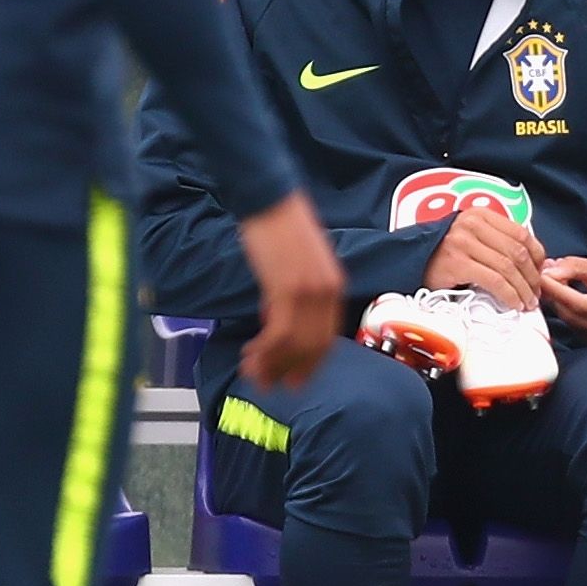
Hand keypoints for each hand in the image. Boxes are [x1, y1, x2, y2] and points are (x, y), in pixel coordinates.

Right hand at [237, 193, 344, 390]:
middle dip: (289, 371)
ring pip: (296, 345)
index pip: (327, 338)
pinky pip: (280, 333)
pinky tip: (251, 355)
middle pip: (314, 348)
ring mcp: (309, 292)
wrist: (268, 199)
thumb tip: (275, 317)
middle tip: (268, 385)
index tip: (293, 380)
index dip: (308, 363)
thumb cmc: (278, 227)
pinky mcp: (287, 289)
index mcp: (335, 286)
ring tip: (253, 374)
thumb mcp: (297, 266)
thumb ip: (294, 294)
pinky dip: (265, 350)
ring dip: (272, 365)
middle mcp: (328, 292)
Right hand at [424, 201, 545, 310]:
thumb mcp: (472, 238)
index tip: (540, 274)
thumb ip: (497, 242)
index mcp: (480, 215)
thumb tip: (533, 264)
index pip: (522, 233)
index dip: (537, 256)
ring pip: (508, 267)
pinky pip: (494, 280)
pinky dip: (509, 295)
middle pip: (517, 252)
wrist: (410, 262)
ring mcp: (463, 242)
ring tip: (527, 303)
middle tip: (536, 294)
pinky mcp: (457, 263)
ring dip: (523, 289)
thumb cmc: (445, 254)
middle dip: (532, 277)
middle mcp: (472, 224)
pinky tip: (513, 304)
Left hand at [538, 253, 586, 346]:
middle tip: (544, 273)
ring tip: (554, 280)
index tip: (542, 276)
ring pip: (569, 320)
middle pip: (571, 314)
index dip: (556, 289)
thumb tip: (549, 271)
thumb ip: (574, 268)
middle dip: (554, 293)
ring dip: (558, 301)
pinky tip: (562, 295)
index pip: (578, 304)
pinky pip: (573, 326)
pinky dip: (565, 310)